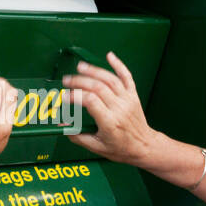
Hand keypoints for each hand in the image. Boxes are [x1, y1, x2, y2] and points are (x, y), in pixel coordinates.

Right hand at [62, 51, 159, 166]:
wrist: (144, 146)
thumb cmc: (121, 148)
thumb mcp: (97, 147)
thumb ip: (78, 136)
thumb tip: (61, 126)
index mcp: (110, 122)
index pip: (91, 101)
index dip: (76, 96)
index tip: (65, 97)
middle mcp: (119, 108)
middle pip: (98, 87)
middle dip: (80, 81)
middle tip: (67, 80)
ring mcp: (127, 100)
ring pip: (110, 79)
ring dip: (94, 70)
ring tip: (80, 66)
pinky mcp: (133, 95)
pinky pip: (126, 77)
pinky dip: (119, 65)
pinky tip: (110, 56)